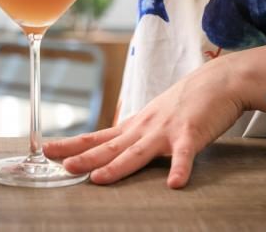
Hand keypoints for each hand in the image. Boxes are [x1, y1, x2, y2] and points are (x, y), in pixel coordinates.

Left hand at [43, 56, 245, 187]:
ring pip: (138, 152)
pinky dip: (180, 168)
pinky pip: (185, 154)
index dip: (72, 145)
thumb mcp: (153, 118)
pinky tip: (174, 183)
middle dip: (84, 158)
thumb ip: (135, 135)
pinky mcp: (191, 133)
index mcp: (134, 126)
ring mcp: (166, 130)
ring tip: (98, 178)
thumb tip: (113, 148)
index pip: (97, 137)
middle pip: (110, 147)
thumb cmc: (185, 103)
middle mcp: (144, 128)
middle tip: (62, 167)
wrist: (218, 82)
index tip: (47, 150)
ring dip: (117, 166)